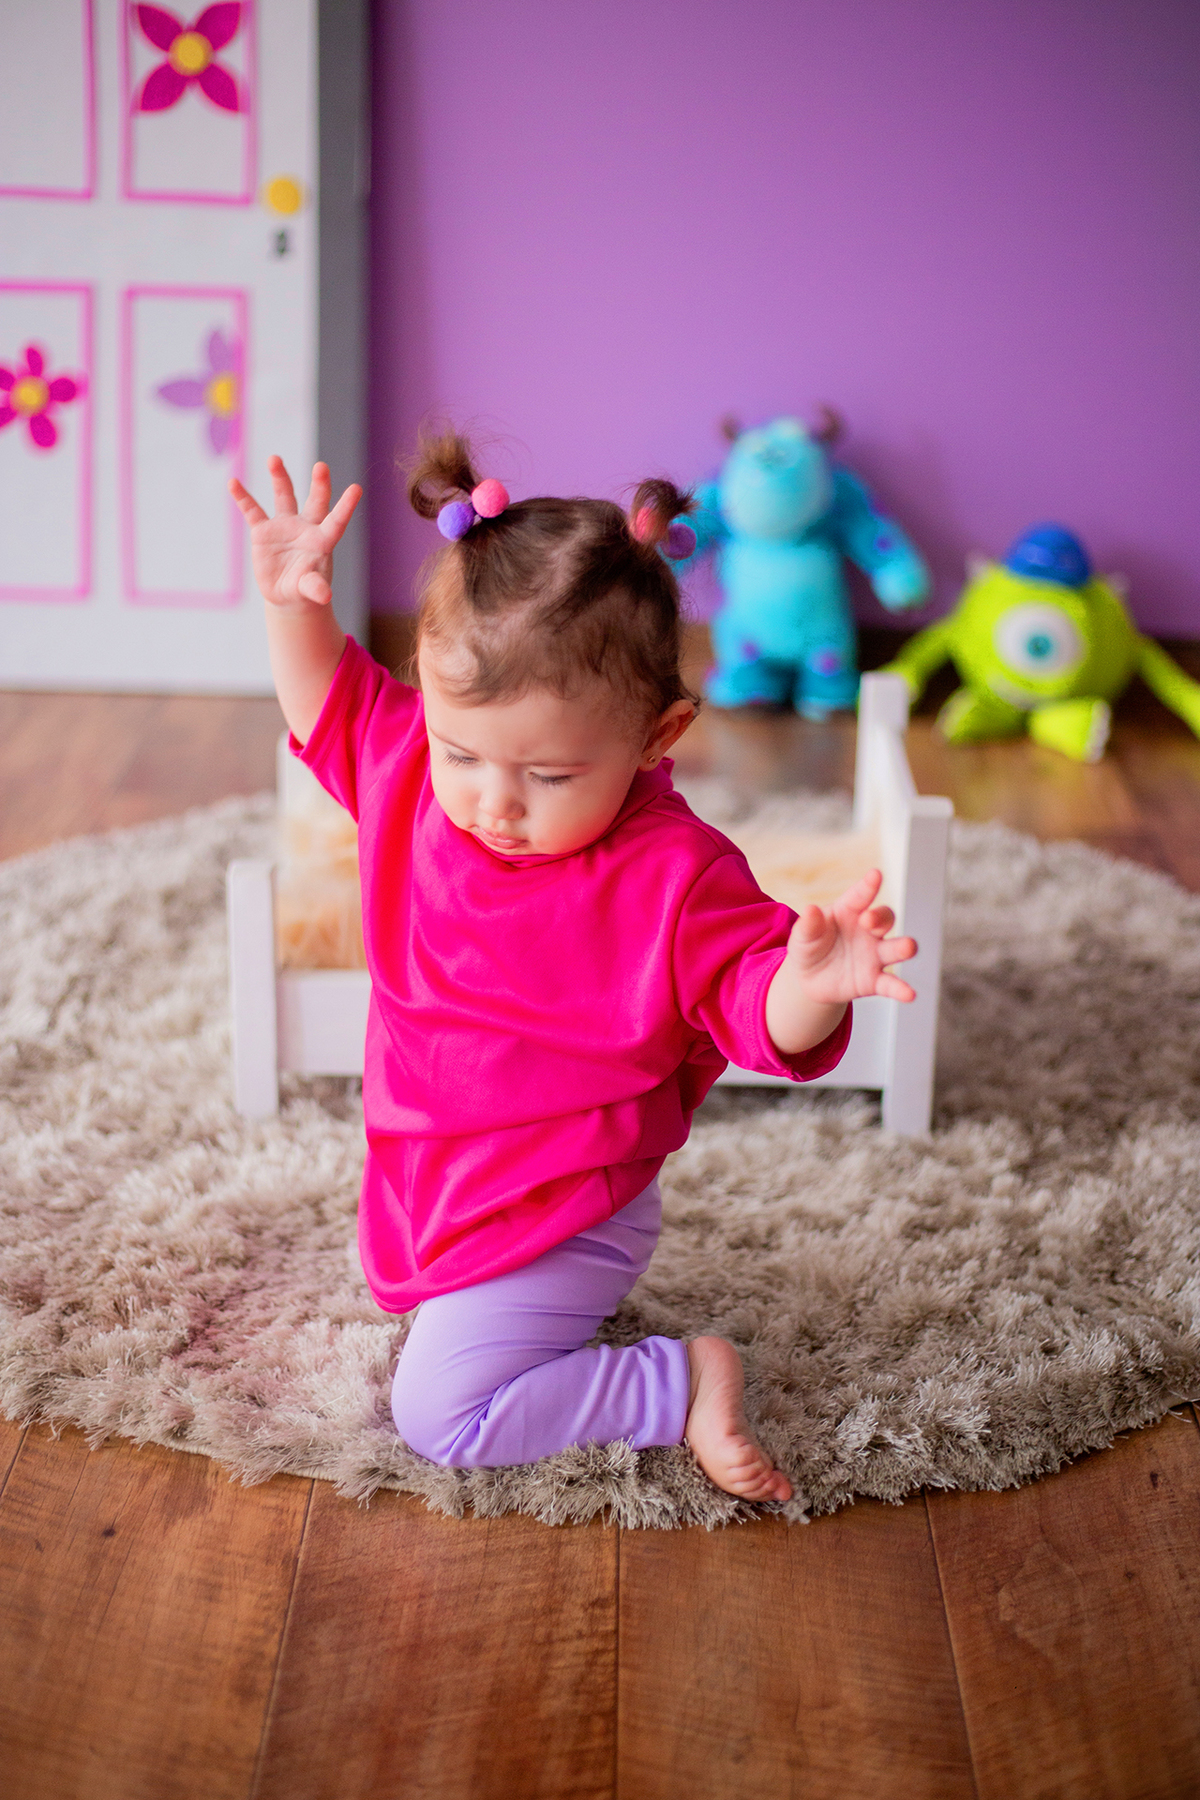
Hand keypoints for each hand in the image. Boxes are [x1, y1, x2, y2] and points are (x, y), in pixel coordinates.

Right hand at [229, 457, 361, 610]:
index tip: (357, 488)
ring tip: (274, 459)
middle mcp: (306, 527)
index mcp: (323, 541)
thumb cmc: (304, 590)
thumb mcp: (310, 591)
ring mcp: (284, 526)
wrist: (285, 594)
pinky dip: (243, 497)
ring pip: (284, 496)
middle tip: (321, 466)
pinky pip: (252, 511)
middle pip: (315, 501)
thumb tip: (324, 595)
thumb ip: (316, 588)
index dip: (346, 506)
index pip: (337, 520)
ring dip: (280, 477)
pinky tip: (233, 483)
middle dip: (319, 484)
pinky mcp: (263, 531)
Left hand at [785, 868, 916, 1004]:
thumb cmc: (809, 947)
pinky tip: (909, 994)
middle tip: (868, 921)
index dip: (868, 885)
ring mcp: (874, 956)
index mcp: (849, 912)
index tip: (875, 875)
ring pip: (895, 948)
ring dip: (904, 946)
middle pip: (885, 918)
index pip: (861, 896)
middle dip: (880, 917)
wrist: (809, 979)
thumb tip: (810, 910)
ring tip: (908, 947)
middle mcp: (868, 931)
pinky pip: (891, 984)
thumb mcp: (802, 936)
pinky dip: (901, 989)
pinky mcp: (873, 981)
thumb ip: (808, 925)